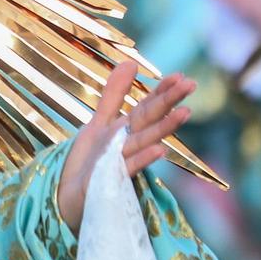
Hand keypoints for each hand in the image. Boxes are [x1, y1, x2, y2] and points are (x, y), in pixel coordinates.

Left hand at [56, 63, 195, 233]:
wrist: (68, 197)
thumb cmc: (89, 162)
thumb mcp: (99, 122)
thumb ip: (115, 95)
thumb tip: (131, 62)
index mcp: (126, 130)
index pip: (148, 107)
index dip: (162, 91)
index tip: (181, 76)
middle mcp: (127, 145)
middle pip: (150, 120)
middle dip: (168, 102)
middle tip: (191, 84)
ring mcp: (121, 162)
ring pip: (144, 142)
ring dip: (163, 129)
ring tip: (185, 113)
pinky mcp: (110, 181)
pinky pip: (129, 168)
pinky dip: (143, 159)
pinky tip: (160, 150)